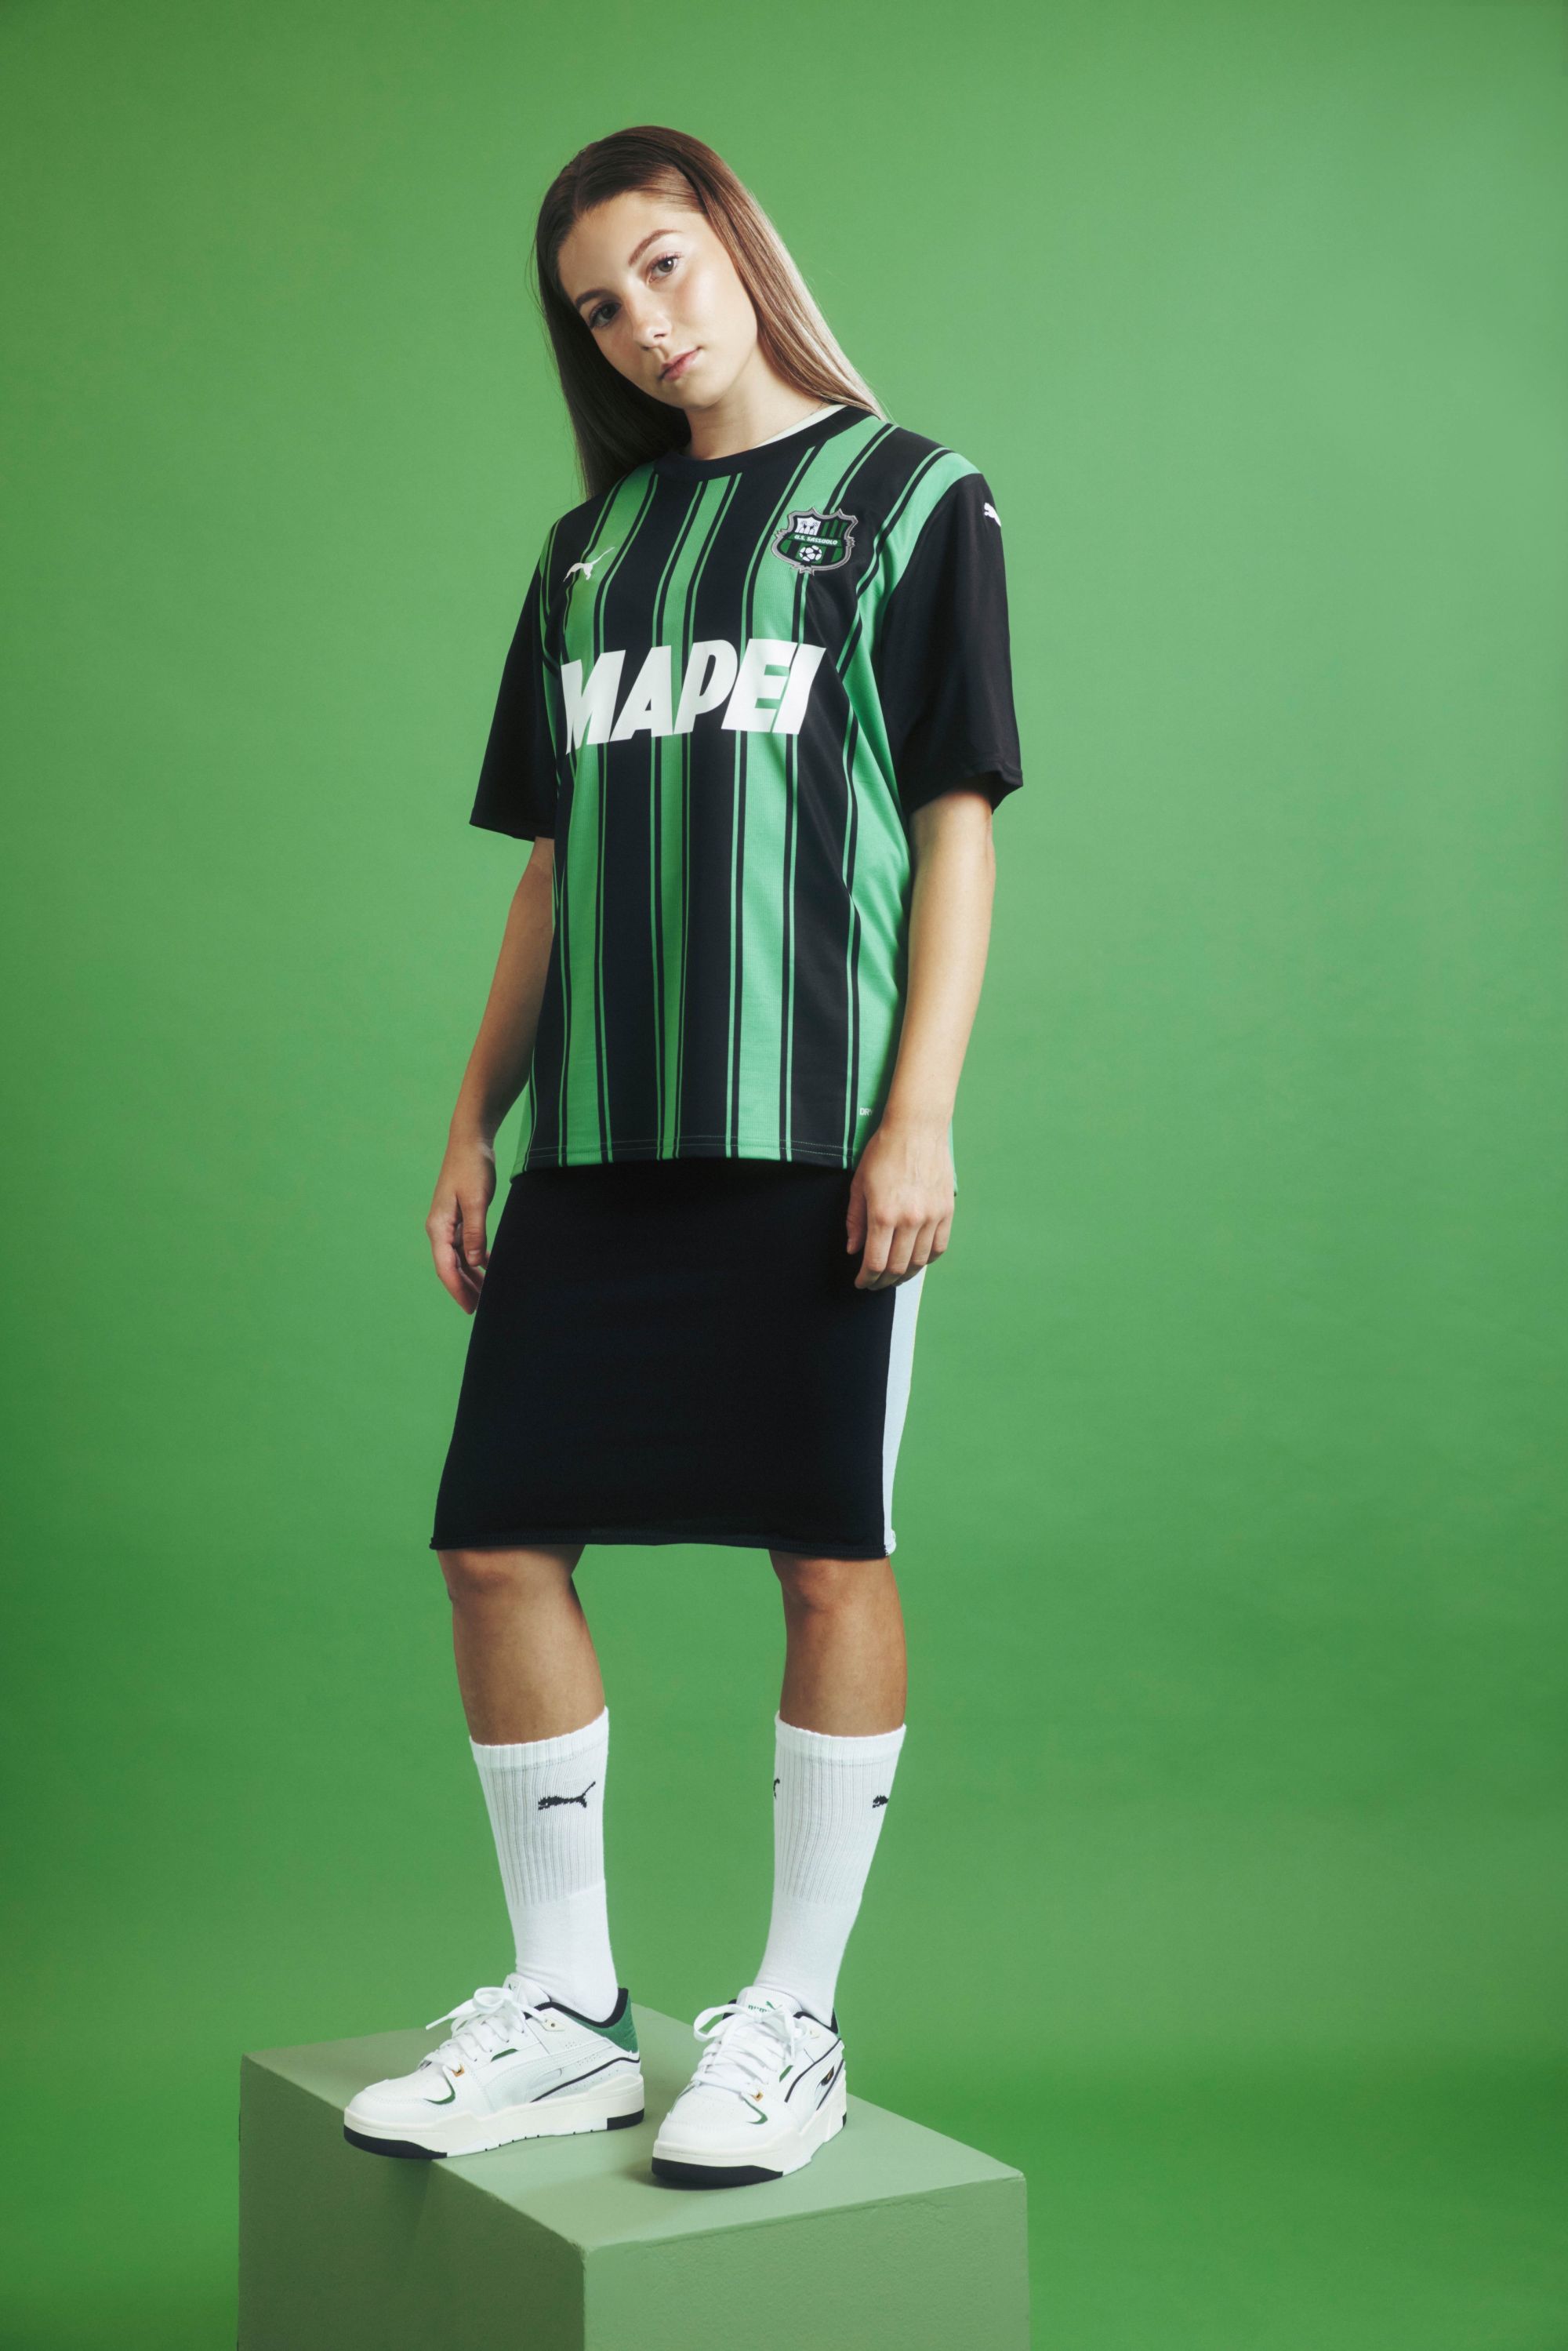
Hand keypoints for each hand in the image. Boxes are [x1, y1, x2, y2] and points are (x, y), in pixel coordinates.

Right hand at [427, 1137, 497, 1312]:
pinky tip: (490, 1267)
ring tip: (488, 1294)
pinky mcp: (460, 1218)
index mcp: (438, 1226)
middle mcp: (440, 1228)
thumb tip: (473, 1262)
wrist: (470, 1142)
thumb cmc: (471, 1167)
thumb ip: (475, 1232)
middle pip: (451, 1267)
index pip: (445, 1267)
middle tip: (483, 1309)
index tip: (470, 1308)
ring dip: (472, 1276)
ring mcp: (449, 1224)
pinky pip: (466, 1246)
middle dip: (465, 1288)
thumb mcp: (475, 1200)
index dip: (457, 1289)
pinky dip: (477, 1259)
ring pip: (459, 1259)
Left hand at [846, 1117, 952, 1289]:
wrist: (916, 1129)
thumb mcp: (859, 1184)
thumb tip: (854, 1250)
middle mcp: (909, 1219)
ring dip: (905, 1274)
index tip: (861, 1283)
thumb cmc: (884, 1152)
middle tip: (875, 1283)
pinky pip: (939, 1247)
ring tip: (895, 1276)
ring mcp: (931, 1216)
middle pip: (897, 1267)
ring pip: (920, 1261)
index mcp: (883, 1214)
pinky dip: (927, 1260)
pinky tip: (917, 1260)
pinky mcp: (946, 1211)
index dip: (867, 1279)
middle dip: (883, 1281)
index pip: (875, 1262)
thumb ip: (855, 1220)